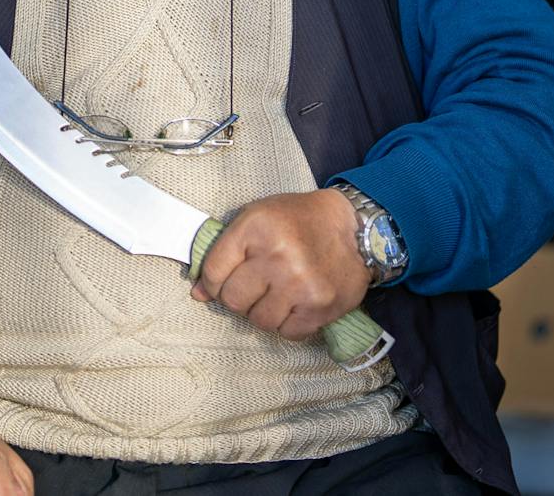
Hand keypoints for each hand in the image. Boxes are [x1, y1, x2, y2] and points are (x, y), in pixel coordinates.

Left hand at [190, 188, 368, 340]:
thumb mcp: (257, 219)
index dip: (213, 282)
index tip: (224, 281)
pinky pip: (288, 333)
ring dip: (265, 311)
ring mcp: (300, 284)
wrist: (355, 228)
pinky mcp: (320, 307)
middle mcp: (278, 256)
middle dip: (239, 297)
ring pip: (259, 321)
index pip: (213, 272)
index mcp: (256, 227)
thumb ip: (224, 252)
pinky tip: (297, 303)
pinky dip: (289, 323)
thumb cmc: (298, 221)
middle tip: (256, 286)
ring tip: (278, 293)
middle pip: (233, 300)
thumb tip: (199, 294)